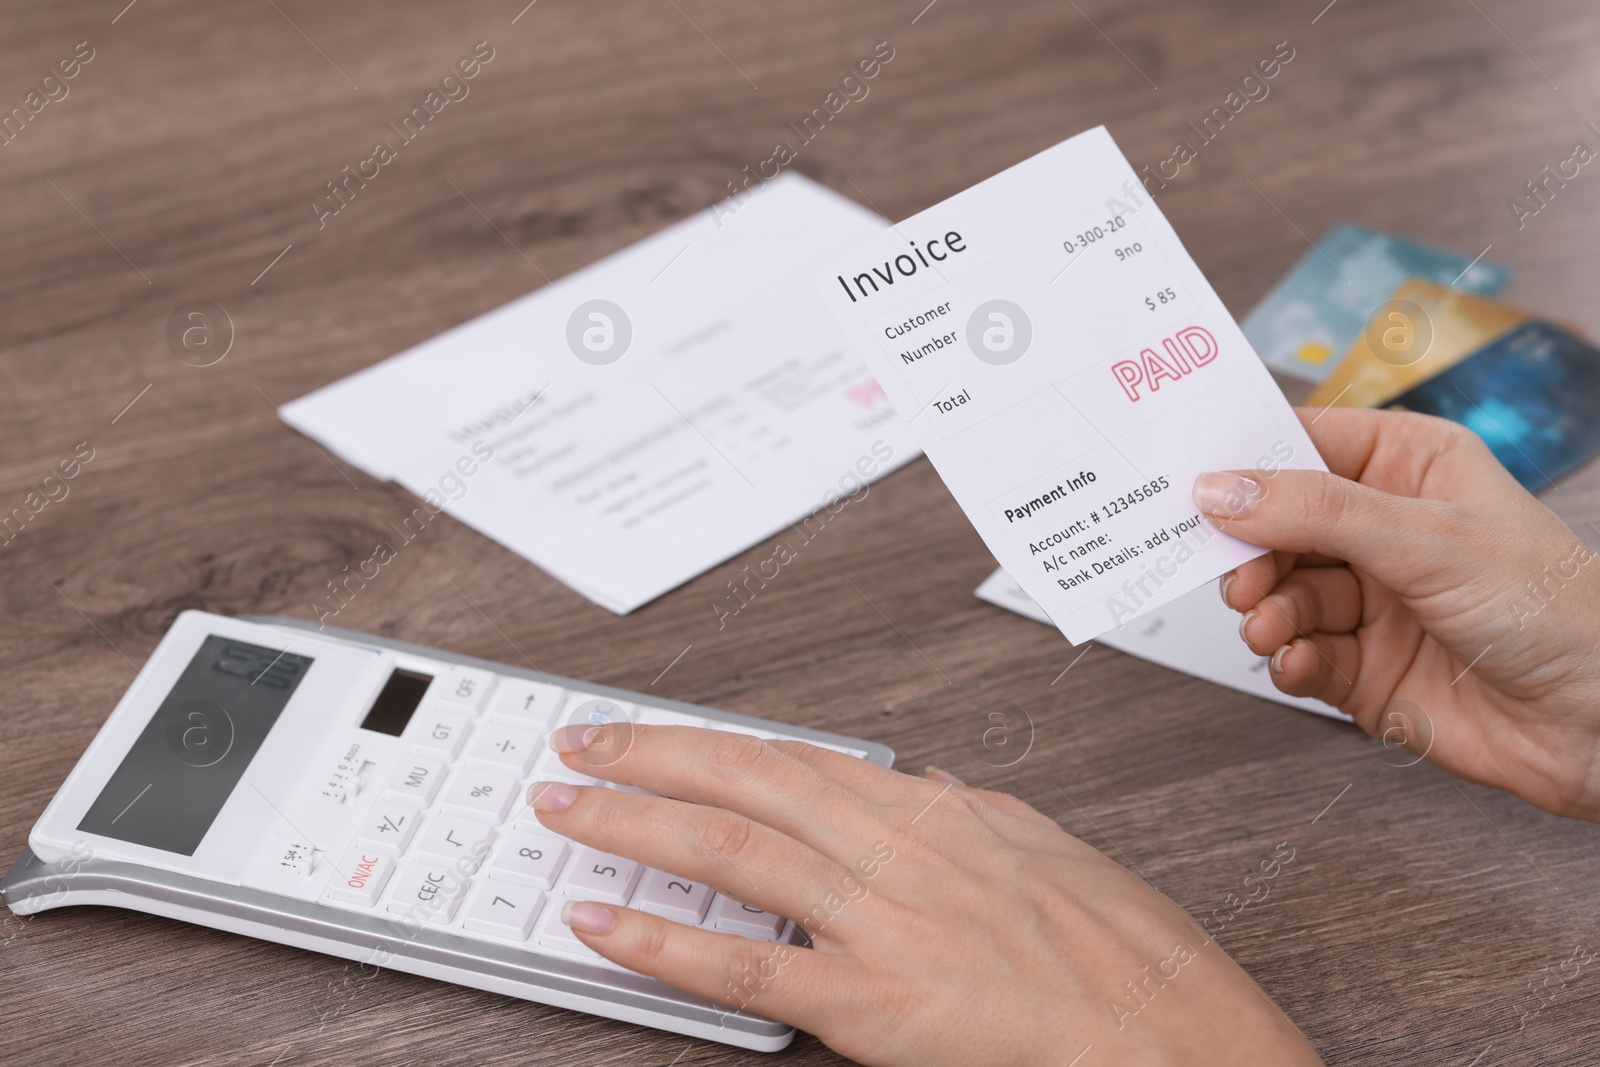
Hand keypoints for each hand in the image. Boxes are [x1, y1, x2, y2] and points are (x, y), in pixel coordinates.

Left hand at [525, 725, 1321, 1065]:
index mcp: (937, 809)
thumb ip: (973, 813)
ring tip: (562, 810)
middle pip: (744, 783)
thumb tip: (926, 785)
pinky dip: (661, 940)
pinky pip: (743, 967)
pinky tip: (600, 920)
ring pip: (729, 851)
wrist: (1175, 1036)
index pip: (794, 758)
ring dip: (632, 823)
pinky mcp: (873, 1002)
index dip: (710, 743)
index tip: (654, 734)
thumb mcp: (1046, 850)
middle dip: (648, 759)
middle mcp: (897, 848)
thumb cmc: (1126, 954)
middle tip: (575, 748)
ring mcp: (879, 922)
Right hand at [1195, 407, 1599, 819]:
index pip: (1303, 444)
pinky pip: (1298, 653)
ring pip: (1280, 593)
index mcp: (1407, 467)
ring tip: (1271, 627)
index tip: (1191, 481)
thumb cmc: (1554, 608)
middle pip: (1275, 525)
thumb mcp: (1426, 538)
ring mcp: (1371, 600)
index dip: (1246, 462)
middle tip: (1240, 576)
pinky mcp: (1363, 667)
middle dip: (1251, 553)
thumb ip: (1315, 511)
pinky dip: (1288, 659)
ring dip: (1266, 611)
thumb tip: (1222, 488)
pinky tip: (1299, 663)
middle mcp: (1383, 530)